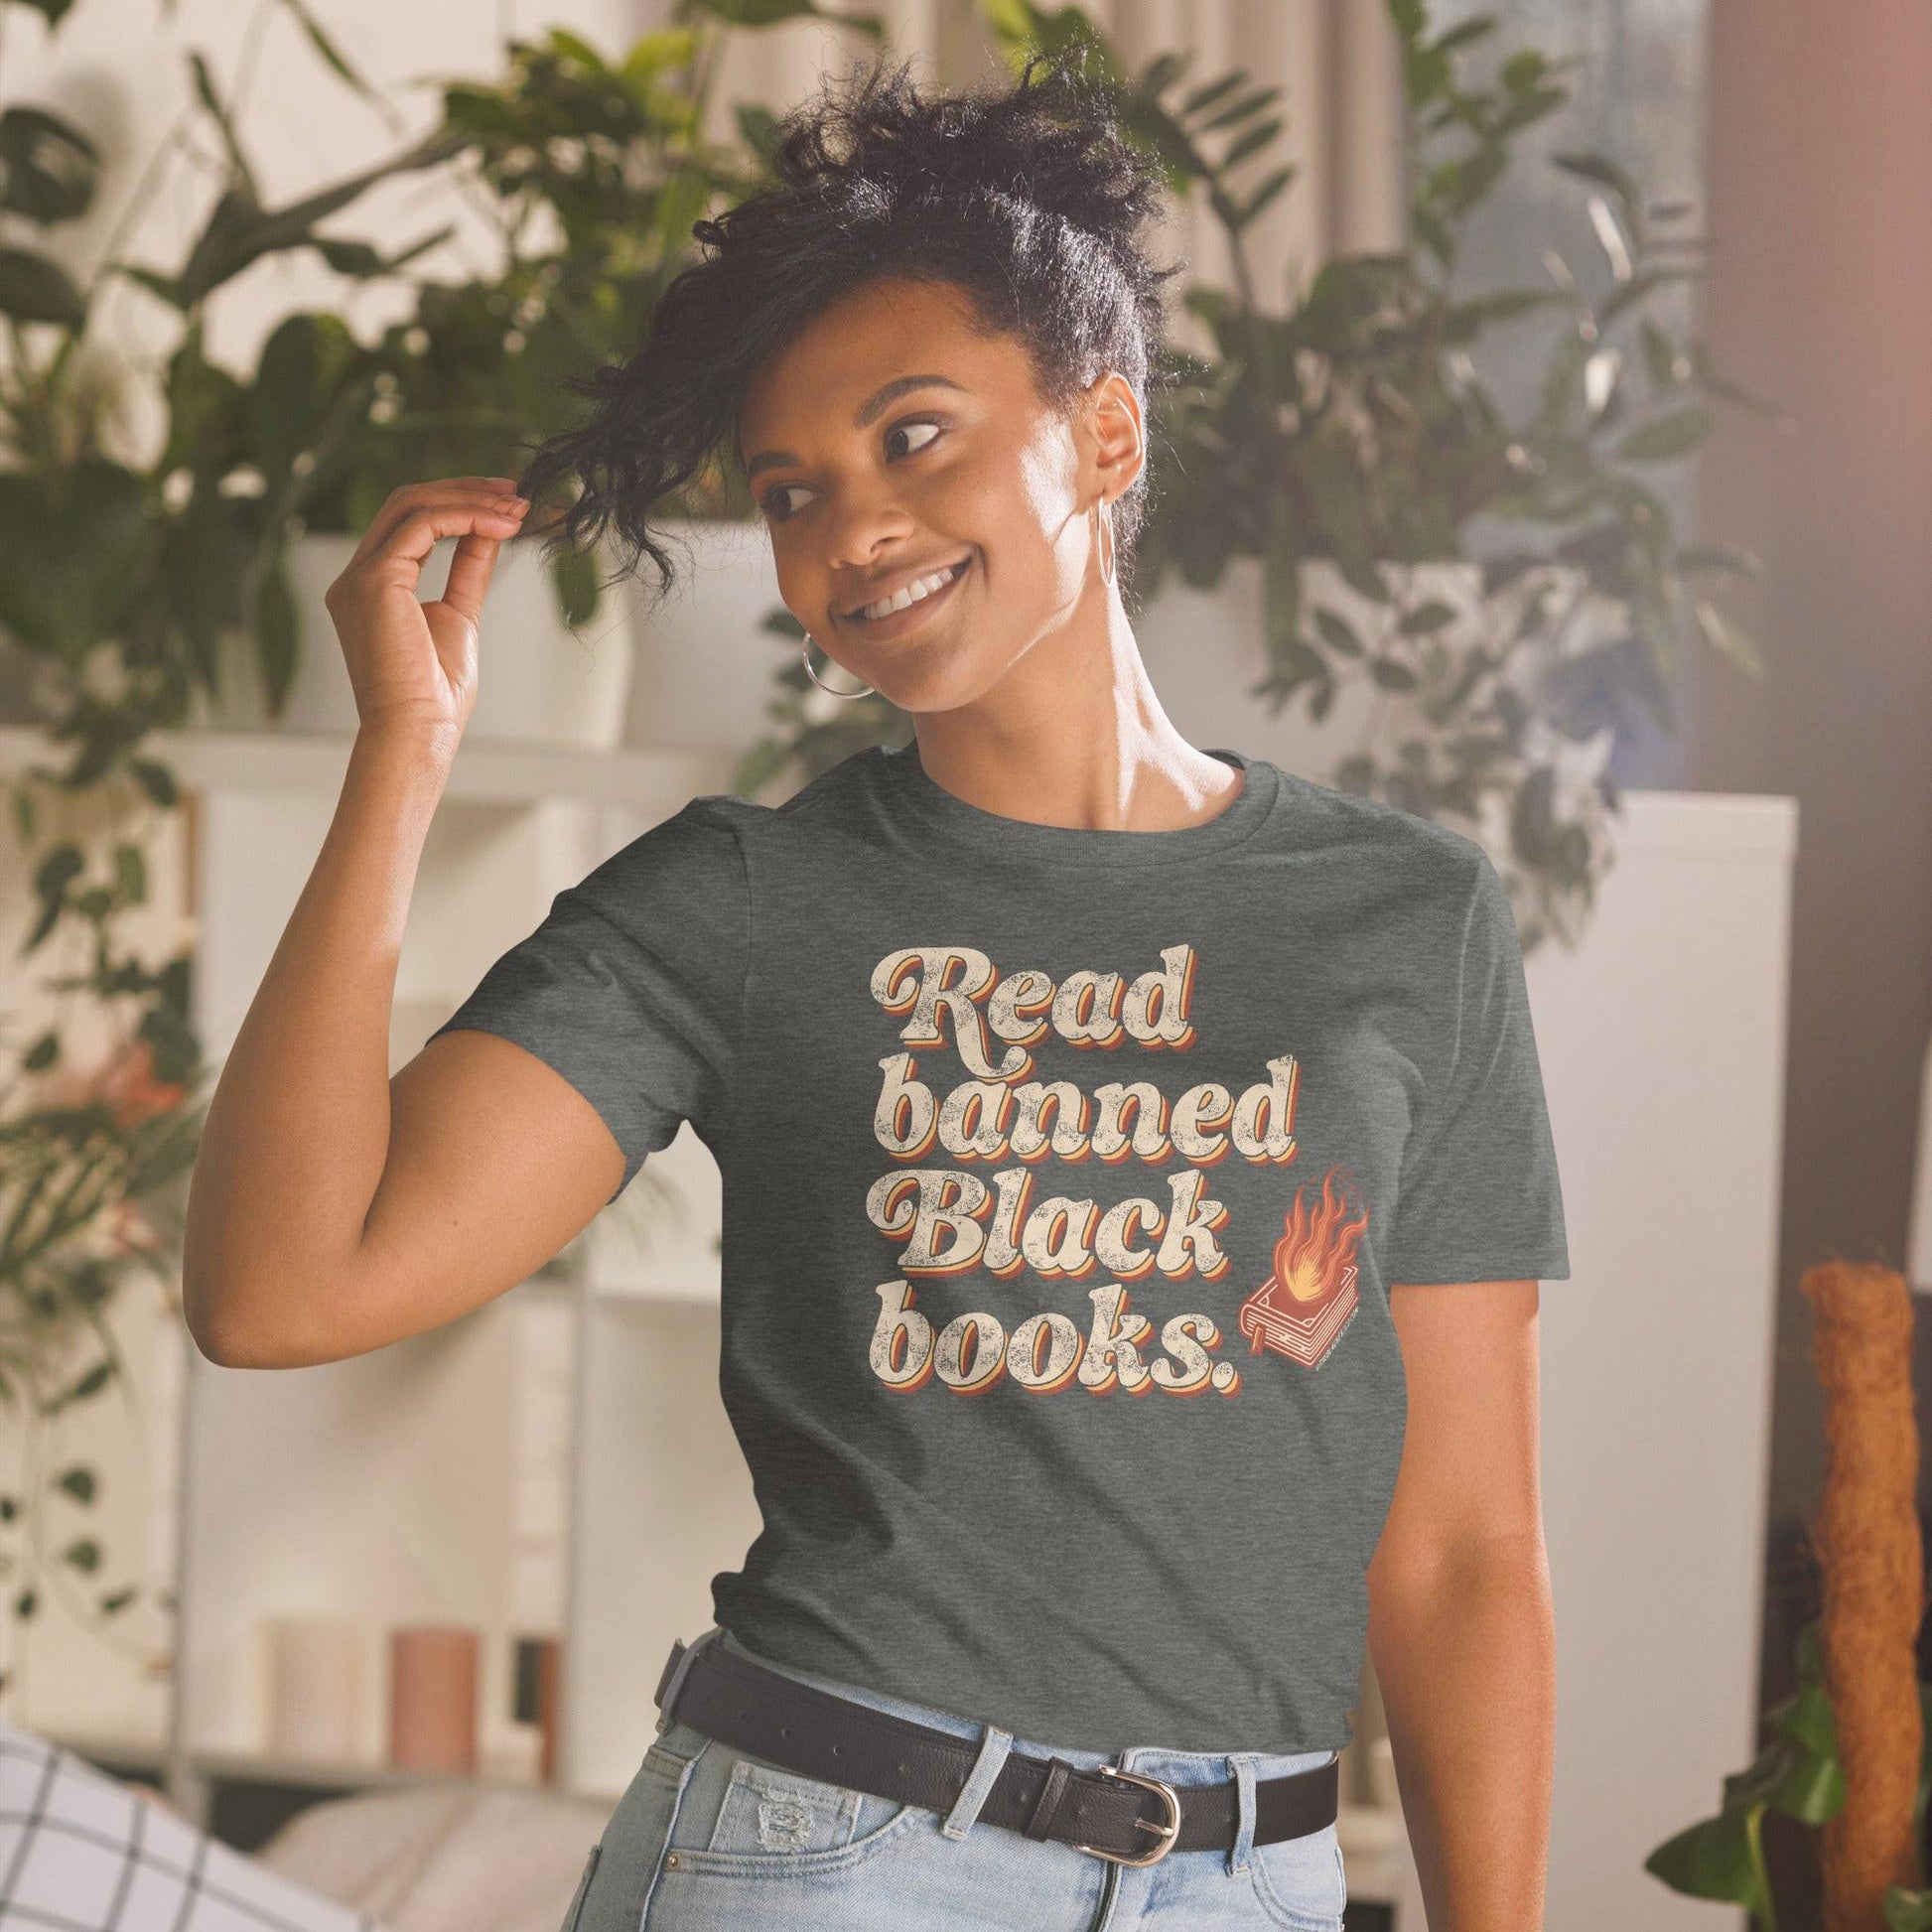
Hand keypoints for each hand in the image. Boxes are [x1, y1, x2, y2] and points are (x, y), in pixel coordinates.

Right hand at [322, 475, 530, 746]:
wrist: (417, 731)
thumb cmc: (435, 695)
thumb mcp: (459, 616)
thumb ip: (467, 570)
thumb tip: (491, 530)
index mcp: (371, 587)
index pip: (410, 524)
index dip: (459, 504)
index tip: (505, 502)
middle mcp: (355, 577)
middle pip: (407, 504)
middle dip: (465, 491)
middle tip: (515, 490)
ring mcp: (359, 576)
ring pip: (413, 506)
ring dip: (471, 500)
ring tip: (517, 506)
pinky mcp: (373, 580)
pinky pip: (422, 525)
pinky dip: (466, 517)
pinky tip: (502, 525)